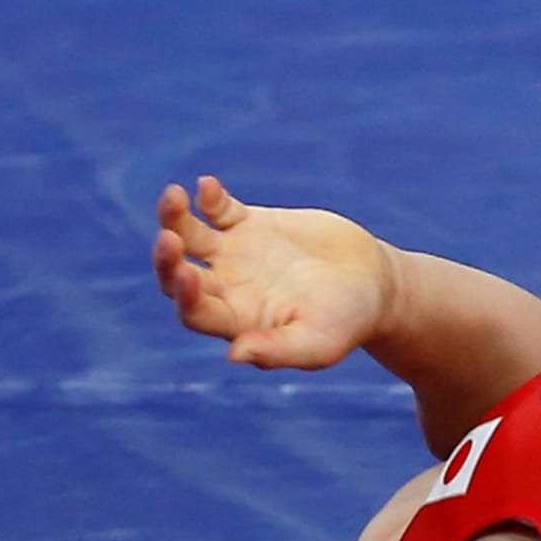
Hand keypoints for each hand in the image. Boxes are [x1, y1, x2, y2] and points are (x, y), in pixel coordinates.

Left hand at [151, 176, 397, 368]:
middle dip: (167, 257)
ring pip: (188, 234)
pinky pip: (219, 209)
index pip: (194, 310)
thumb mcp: (318, 343)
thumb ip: (278, 350)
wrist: (372, 283)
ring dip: (175, 218)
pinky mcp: (250, 224)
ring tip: (173, 196)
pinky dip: (210, 196)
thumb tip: (234, 355)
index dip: (185, 295)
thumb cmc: (348, 322)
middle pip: (178, 272)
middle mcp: (224, 287)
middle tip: (168, 239)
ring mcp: (234, 254)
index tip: (186, 274)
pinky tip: (207, 185)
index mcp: (234, 320)